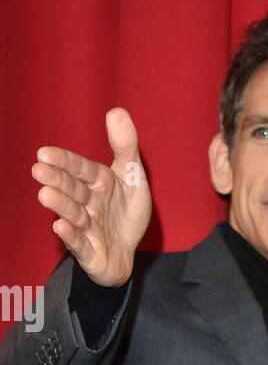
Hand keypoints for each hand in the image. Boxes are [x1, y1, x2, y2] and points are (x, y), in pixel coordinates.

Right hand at [31, 107, 151, 286]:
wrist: (126, 254)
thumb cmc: (124, 214)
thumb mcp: (132, 177)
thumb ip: (125, 146)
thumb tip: (116, 110)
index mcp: (98, 183)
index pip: (81, 169)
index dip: (65, 161)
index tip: (44, 153)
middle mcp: (88, 204)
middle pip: (73, 190)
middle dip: (57, 180)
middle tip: (38, 170)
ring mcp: (87, 229)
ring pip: (73, 215)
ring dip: (60, 205)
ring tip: (45, 195)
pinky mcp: (89, 253)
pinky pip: (80, 244)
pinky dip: (71, 236)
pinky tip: (60, 226)